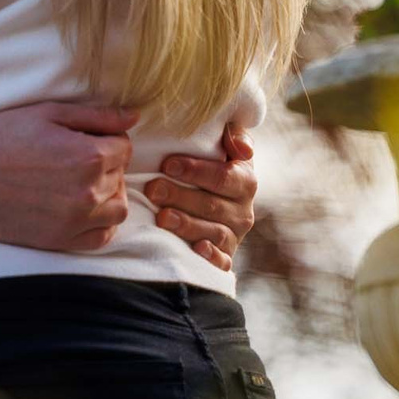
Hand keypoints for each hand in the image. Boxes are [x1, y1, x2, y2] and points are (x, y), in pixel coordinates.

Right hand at [0, 103, 136, 252]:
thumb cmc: (3, 137)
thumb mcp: (49, 113)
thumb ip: (97, 116)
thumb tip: (133, 118)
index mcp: (88, 156)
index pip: (123, 146)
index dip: (106, 139)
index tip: (82, 139)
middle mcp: (88, 191)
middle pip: (119, 175)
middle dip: (105, 164)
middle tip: (73, 159)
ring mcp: (76, 220)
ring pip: (117, 208)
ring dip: (108, 194)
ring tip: (82, 185)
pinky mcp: (61, 240)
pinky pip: (101, 237)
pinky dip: (100, 224)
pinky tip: (82, 210)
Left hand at [142, 108, 258, 271]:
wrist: (216, 201)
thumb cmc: (212, 167)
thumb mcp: (225, 148)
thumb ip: (234, 137)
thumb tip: (243, 148)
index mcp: (245, 181)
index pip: (223, 176)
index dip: (196, 170)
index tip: (167, 164)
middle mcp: (244, 210)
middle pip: (212, 205)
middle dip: (180, 196)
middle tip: (153, 189)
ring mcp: (235, 235)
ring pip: (213, 232)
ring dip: (187, 225)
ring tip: (162, 217)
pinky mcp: (226, 256)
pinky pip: (222, 261)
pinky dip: (211, 256)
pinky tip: (195, 249)